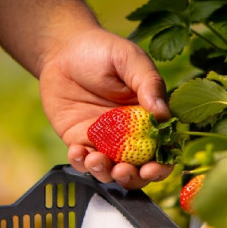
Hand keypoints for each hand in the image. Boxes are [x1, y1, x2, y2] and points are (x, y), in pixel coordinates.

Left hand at [38, 27, 173, 188]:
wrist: (63, 50)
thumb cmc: (102, 50)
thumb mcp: (130, 59)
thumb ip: (148, 84)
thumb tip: (164, 114)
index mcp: (149, 117)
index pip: (163, 148)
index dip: (162, 164)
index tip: (153, 167)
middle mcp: (129, 134)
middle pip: (138, 169)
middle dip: (133, 178)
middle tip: (123, 170)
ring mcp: (104, 140)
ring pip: (110, 171)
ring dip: (106, 174)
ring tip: (96, 160)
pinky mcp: (79, 141)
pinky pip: (82, 161)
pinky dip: (80, 163)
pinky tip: (77, 151)